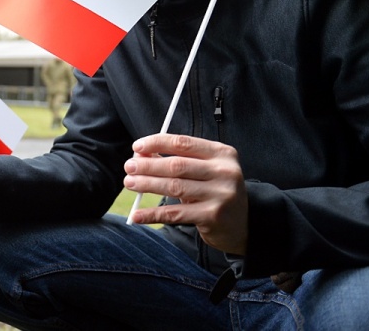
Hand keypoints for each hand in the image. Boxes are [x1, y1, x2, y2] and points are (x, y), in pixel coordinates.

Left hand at [124, 133, 247, 254]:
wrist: (240, 225)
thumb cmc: (214, 191)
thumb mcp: (202, 171)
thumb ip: (176, 160)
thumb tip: (140, 153)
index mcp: (222, 153)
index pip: (183, 143)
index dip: (157, 143)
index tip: (136, 147)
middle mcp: (225, 172)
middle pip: (177, 165)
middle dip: (148, 165)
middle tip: (128, 167)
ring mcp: (221, 195)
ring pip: (174, 187)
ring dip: (147, 185)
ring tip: (129, 183)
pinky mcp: (213, 217)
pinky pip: (175, 214)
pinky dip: (152, 214)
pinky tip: (136, 215)